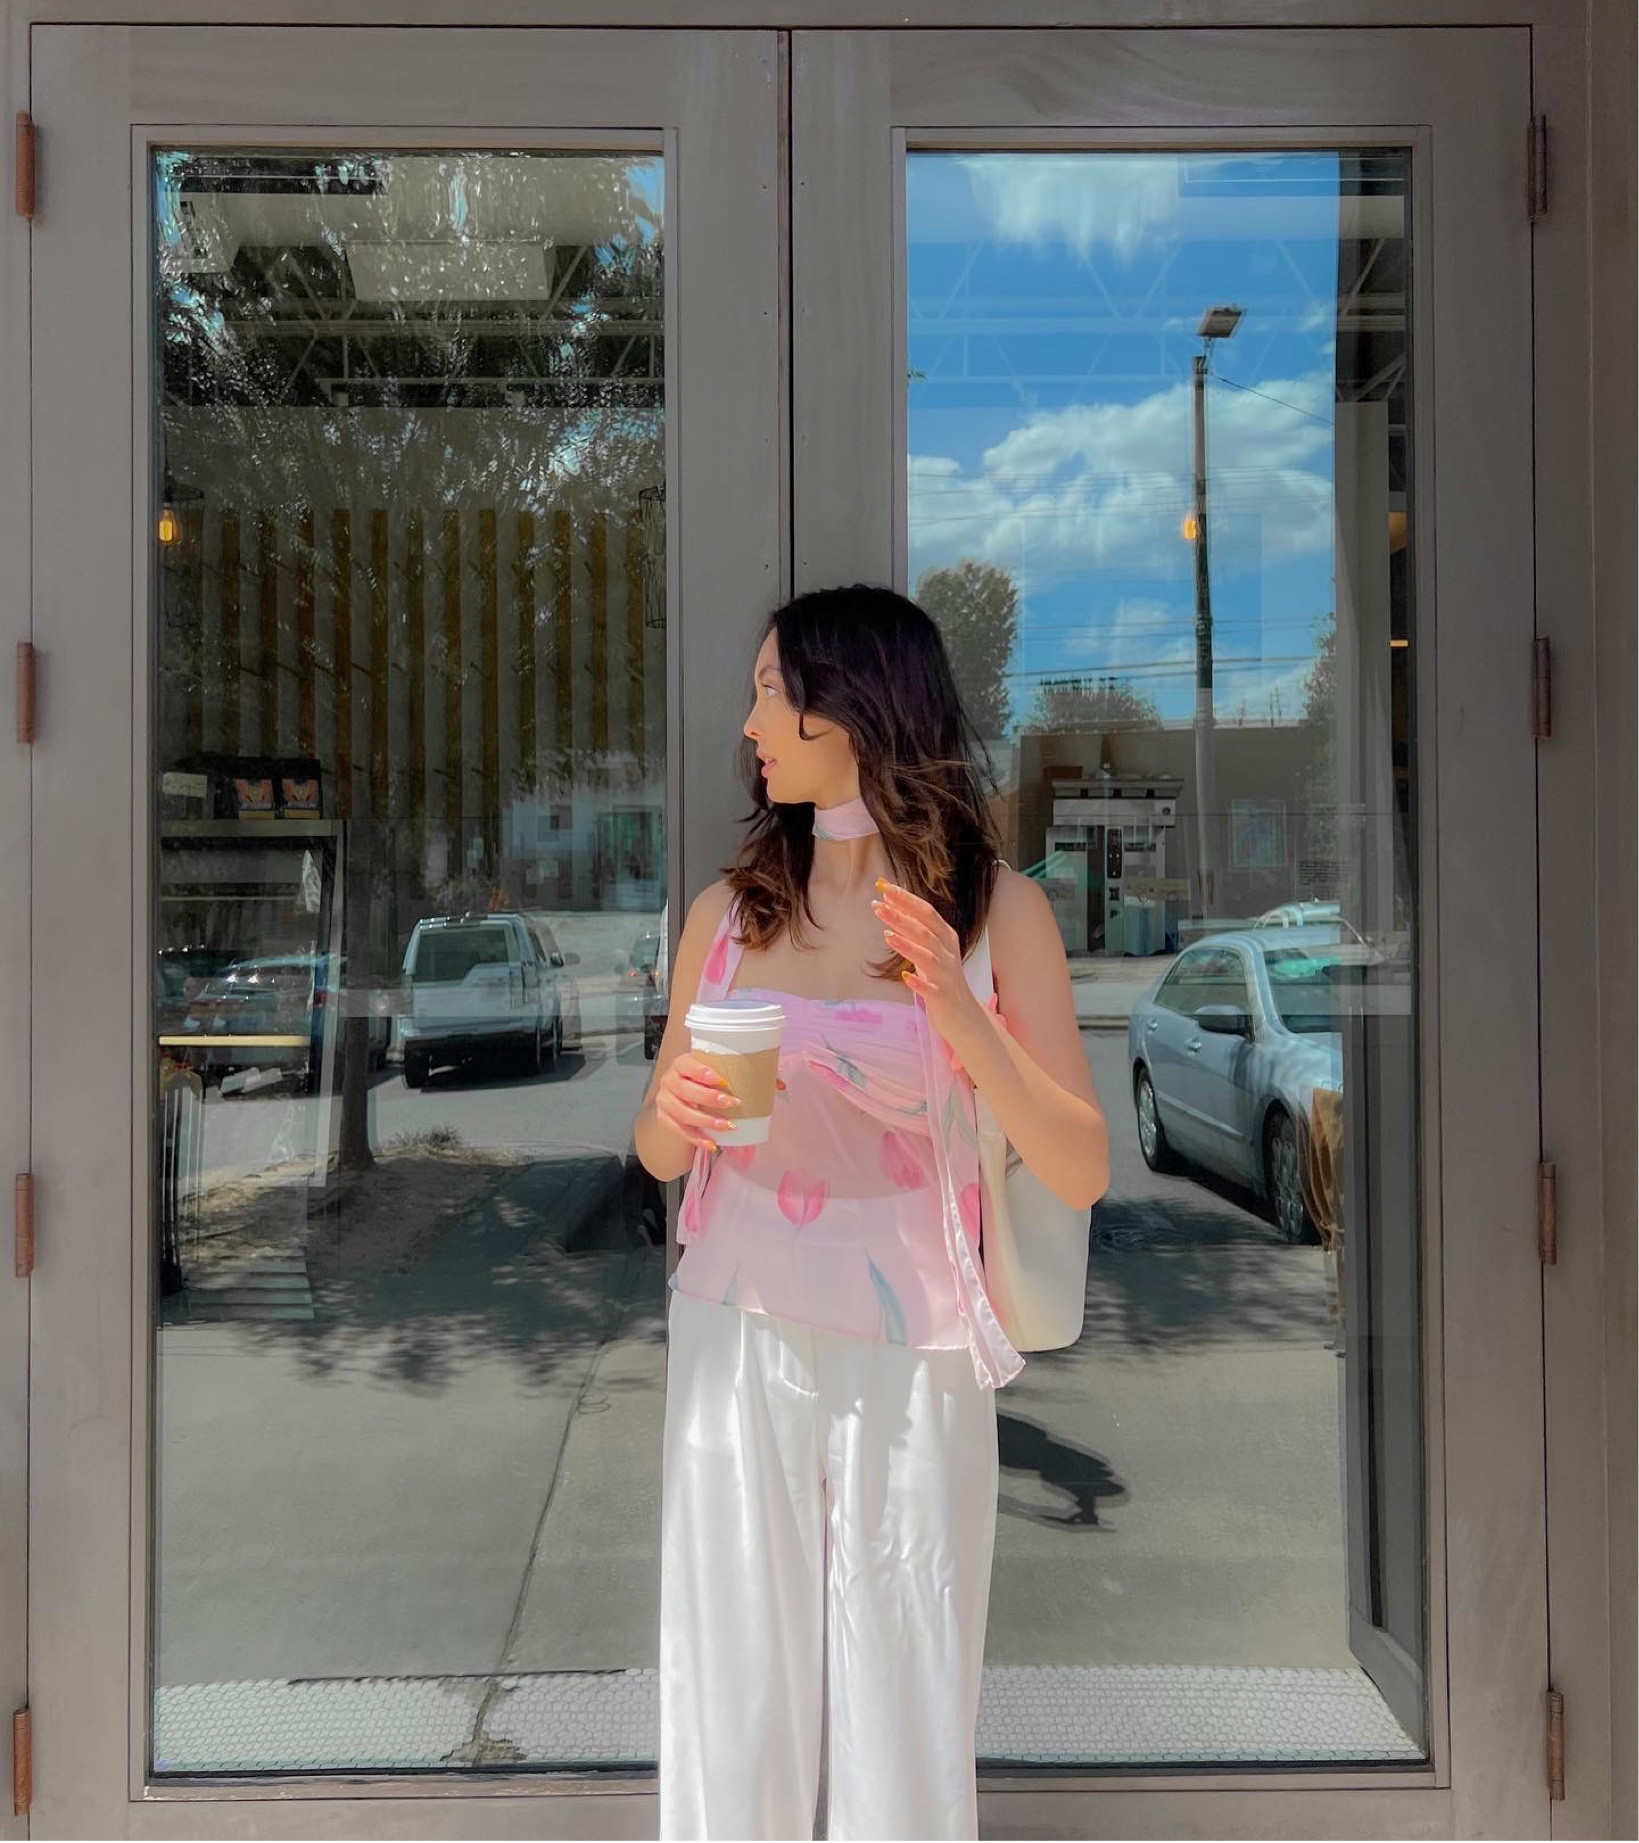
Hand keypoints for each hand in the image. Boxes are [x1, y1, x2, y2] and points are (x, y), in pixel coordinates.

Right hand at [654, 1051, 741, 1153]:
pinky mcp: (665, 1118)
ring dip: (706, 1121)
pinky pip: (680, 1130)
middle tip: (731, 1103)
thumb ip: (742, 1073)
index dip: (702, 1072)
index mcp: (681, 1063)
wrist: (686, 1090)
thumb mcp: (718, 1070)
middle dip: (708, 1098)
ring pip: (682, 1112)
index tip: (722, 1080)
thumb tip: (777, 1085)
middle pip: (684, 1090)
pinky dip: (696, 1139)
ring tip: (727, 1126)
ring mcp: (665, 1100)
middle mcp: (668, 1080)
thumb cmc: (706, 1079)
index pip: (687, 1064)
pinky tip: (712, 1144)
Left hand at [872, 880, 989, 1053]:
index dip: (906, 899)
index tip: (884, 887)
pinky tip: (906, 977)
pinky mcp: (942, 997)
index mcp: (946, 938)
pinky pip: (930, 989)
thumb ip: (914, 929)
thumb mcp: (931, 950)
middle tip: (878, 903)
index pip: (927, 912)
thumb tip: (891, 905)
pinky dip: (919, 982)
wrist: (964, 1016)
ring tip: (886, 934)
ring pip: (928, 956)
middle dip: (902, 915)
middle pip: (925, 930)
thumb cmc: (942, 978)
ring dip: (907, 945)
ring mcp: (946, 975)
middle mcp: (948, 953)